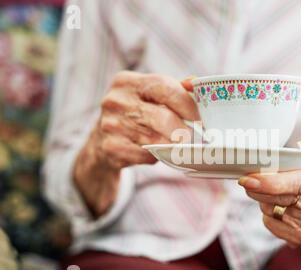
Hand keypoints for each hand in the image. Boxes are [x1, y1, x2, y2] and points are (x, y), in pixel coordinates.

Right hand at [74, 72, 197, 215]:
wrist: (100, 142)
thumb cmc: (133, 114)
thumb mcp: (148, 95)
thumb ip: (174, 88)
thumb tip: (196, 84)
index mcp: (127, 82)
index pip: (165, 87)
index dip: (188, 104)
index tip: (200, 117)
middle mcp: (115, 101)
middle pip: (164, 118)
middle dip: (184, 130)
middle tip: (194, 137)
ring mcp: (111, 125)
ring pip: (158, 139)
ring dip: (172, 144)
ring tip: (176, 144)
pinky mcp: (112, 148)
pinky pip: (147, 155)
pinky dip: (156, 156)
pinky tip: (154, 152)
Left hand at [238, 132, 300, 247]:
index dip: (272, 183)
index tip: (249, 179)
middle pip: (282, 199)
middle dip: (259, 189)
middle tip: (250, 178)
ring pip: (273, 212)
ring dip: (264, 200)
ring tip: (272, 189)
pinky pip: (273, 225)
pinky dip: (269, 214)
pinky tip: (278, 204)